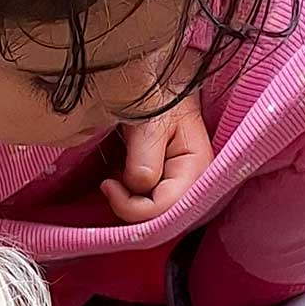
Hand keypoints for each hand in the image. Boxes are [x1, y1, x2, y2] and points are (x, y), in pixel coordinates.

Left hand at [100, 92, 212, 222]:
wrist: (160, 87)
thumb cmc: (160, 97)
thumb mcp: (150, 121)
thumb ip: (145, 157)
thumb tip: (136, 186)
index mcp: (197, 170)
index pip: (163, 209)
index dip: (131, 206)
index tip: (107, 184)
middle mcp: (194, 186)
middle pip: (159, 219)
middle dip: (130, 205)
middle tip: (110, 181)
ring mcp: (181, 189)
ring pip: (151, 215)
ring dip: (128, 199)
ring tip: (118, 173)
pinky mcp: (167, 188)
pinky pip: (147, 206)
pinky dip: (129, 196)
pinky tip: (123, 176)